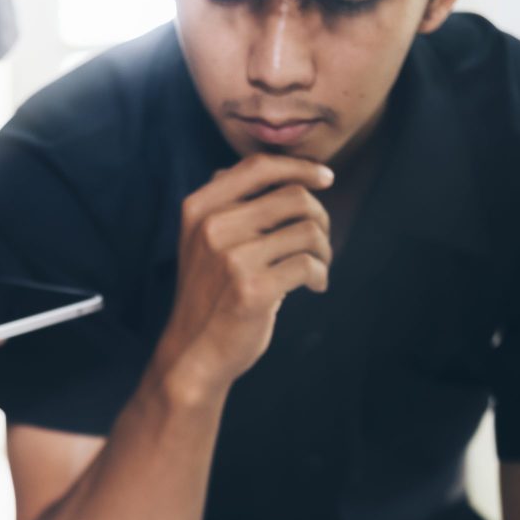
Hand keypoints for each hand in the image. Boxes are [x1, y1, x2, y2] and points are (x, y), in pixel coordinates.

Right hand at [155, 154, 333, 393]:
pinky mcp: (253, 289)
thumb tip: (288, 173)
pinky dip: (320, 275)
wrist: (193, 353)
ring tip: (319, 266)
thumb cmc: (210, 295)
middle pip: (294, 197)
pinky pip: (308, 264)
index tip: (326, 177)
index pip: (258, 167)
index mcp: (199, 208)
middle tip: (320, 241)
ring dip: (324, 249)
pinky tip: (314, 286)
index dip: (299, 166)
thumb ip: (232, 206)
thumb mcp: (203, 241)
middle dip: (320, 217)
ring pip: (308, 230)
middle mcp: (213, 227)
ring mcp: (232, 258)